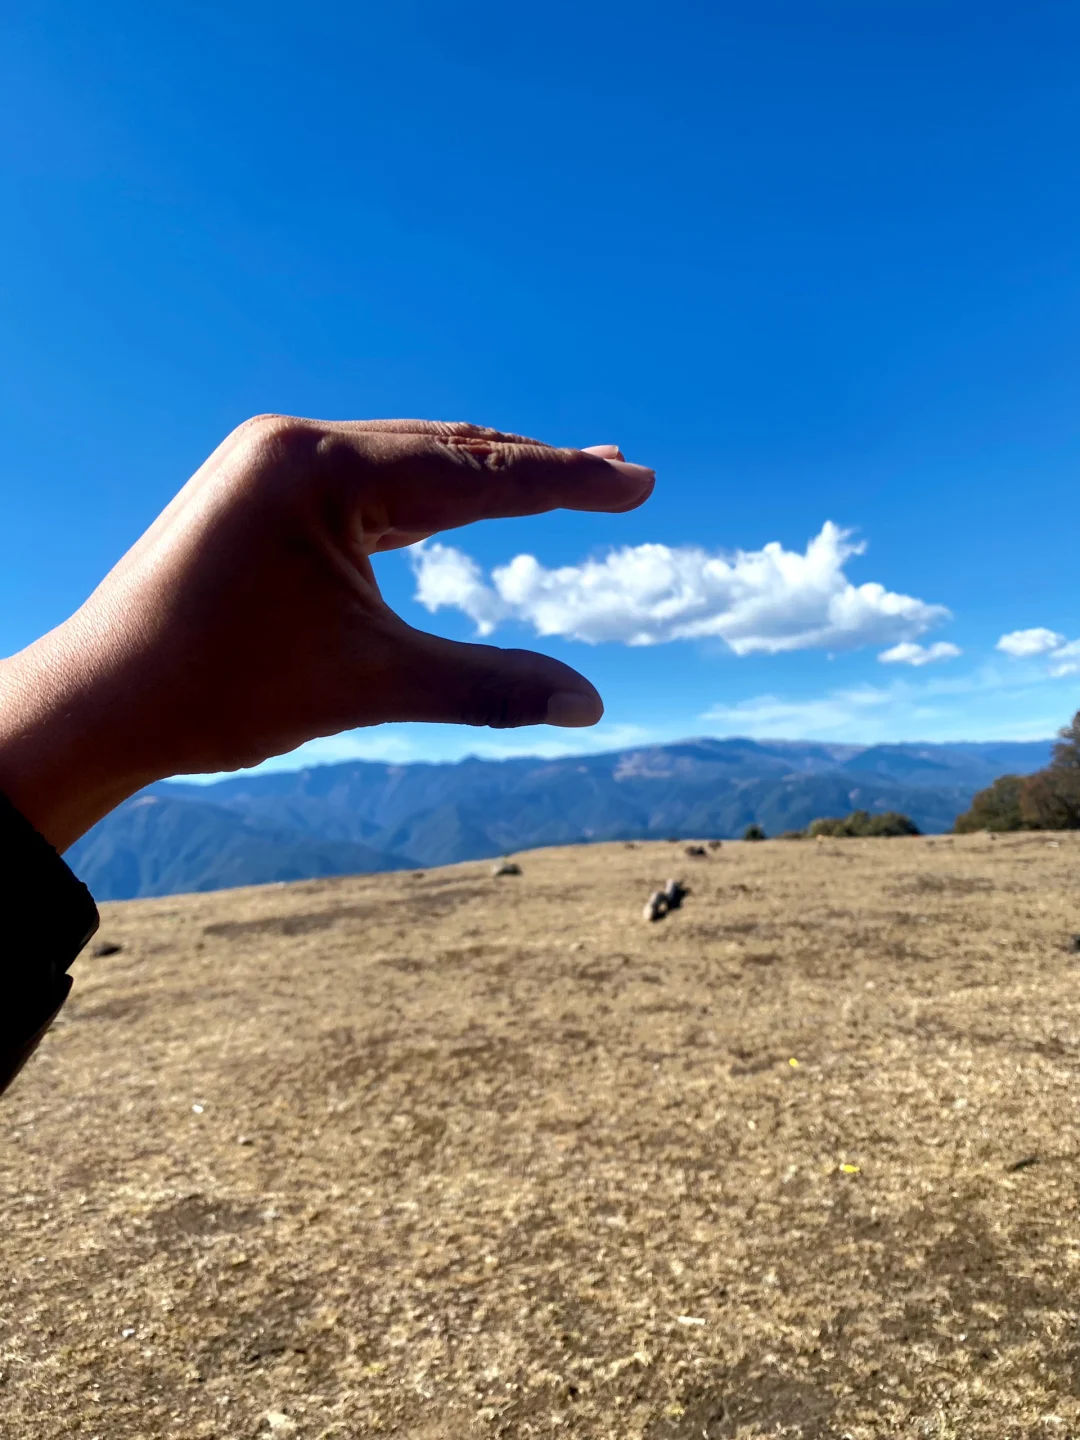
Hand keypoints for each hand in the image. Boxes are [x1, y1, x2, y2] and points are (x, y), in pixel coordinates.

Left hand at [0, 416, 653, 849]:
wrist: (100, 703)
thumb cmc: (221, 692)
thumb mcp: (369, 686)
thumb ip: (487, 688)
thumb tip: (591, 705)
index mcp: (320, 470)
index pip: (471, 470)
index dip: (563, 480)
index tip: (637, 479)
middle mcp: (295, 445)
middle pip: (443, 448)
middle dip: (533, 467)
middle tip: (619, 470)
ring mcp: (272, 462)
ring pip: (404, 462)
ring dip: (481, 477)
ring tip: (559, 478)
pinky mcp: (260, 489)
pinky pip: (364, 482)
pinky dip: (424, 497)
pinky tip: (463, 503)